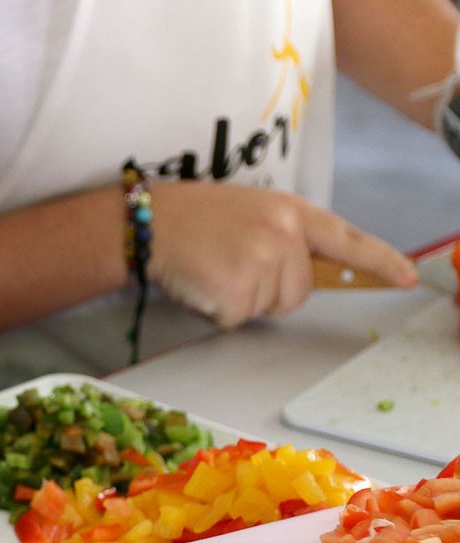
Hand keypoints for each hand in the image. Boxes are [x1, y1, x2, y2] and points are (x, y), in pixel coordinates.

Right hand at [149, 183, 417, 328]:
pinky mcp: (238, 289)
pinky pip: (239, 318)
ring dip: (240, 300)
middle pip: (300, 291)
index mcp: (291, 211)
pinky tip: (202, 283)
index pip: (347, 240)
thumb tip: (302, 276)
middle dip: (269, 291)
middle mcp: (283, 234)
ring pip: (270, 307)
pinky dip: (218, 310)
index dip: (380, 262)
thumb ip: (285, 237)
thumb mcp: (251, 214)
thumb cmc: (192, 219)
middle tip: (231, 267)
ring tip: (213, 270)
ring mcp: (262, 260)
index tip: (408, 278)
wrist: (146, 224)